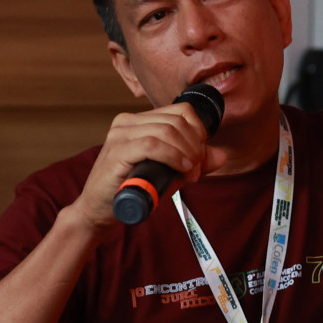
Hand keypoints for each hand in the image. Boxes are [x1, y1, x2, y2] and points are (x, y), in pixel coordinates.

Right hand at [75, 102, 228, 230]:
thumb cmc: (133, 189)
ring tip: (189, 174)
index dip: (199, 132)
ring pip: (167, 130)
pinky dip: (173, 156)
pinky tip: (181, 169)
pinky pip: (152, 145)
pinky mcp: (116, 151)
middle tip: (196, 170)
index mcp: (139, 120)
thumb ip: (194, 163)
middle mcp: (127, 122)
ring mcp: (120, 134)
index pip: (181, 111)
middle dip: (195, 146)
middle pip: (177, 120)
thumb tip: (221, 156)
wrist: (101, 211)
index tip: (200, 157)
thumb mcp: (170, 174)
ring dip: (187, 153)